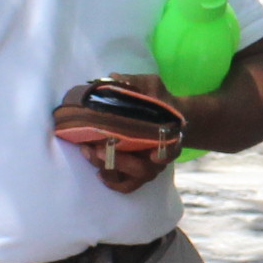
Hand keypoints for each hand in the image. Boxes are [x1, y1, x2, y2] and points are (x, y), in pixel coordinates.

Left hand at [75, 72, 177, 192]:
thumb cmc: (158, 101)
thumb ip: (136, 83)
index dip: (164, 154)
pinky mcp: (137, 174)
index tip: (154, 155)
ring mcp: (149, 167)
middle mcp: (161, 155)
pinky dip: (113, 182)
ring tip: (90, 153)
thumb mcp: (151, 86)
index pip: (171, 149)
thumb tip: (114, 77)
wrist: (166, 117)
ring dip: (110, 169)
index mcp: (170, 134)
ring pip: (133, 178)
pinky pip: (126, 185)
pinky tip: (98, 171)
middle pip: (145, 168)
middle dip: (120, 161)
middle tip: (98, 149)